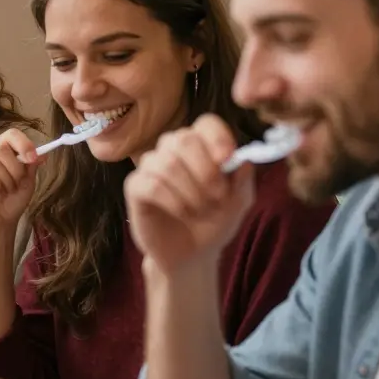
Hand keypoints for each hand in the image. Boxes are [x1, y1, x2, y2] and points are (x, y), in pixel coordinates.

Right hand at [0, 129, 38, 234]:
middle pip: (0, 148)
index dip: (23, 144)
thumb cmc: (12, 199)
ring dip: (4, 180)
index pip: (11, 134)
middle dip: (14, 169)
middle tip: (17, 184)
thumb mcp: (28, 181)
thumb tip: (43, 153)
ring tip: (6, 190)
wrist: (0, 221)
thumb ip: (32, 165)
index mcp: (1, 148)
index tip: (32, 159)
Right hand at [124, 114, 254, 273]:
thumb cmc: (214, 223)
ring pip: (167, 163)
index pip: (206, 124)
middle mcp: (173, 150)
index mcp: (201, 146)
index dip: (217, 138)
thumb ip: (242, 180)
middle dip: (205, 171)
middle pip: (183, 139)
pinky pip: (151, 184)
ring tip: (200, 210)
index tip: (227, 160)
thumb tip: (243, 159)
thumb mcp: (238, 203)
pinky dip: (173, 201)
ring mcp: (151, 166)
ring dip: (190, 191)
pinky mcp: (135, 187)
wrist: (191, 254)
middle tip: (217, 196)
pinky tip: (182, 213)